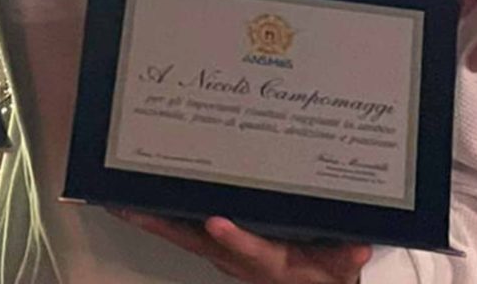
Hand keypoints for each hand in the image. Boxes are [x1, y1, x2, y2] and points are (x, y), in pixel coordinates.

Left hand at [113, 211, 368, 283]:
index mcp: (270, 264)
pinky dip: (158, 218)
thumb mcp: (340, 272)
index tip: (217, 223)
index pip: (252, 252)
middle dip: (160, 225)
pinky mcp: (214, 249)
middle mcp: (237, 260)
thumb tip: (358, 247)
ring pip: (181, 235)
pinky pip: (182, 231)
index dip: (235, 240)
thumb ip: (345, 259)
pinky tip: (136, 202)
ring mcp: (221, 255)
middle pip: (194, 241)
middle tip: (126, 207)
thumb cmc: (323, 276)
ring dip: (150, 220)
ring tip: (117, 200)